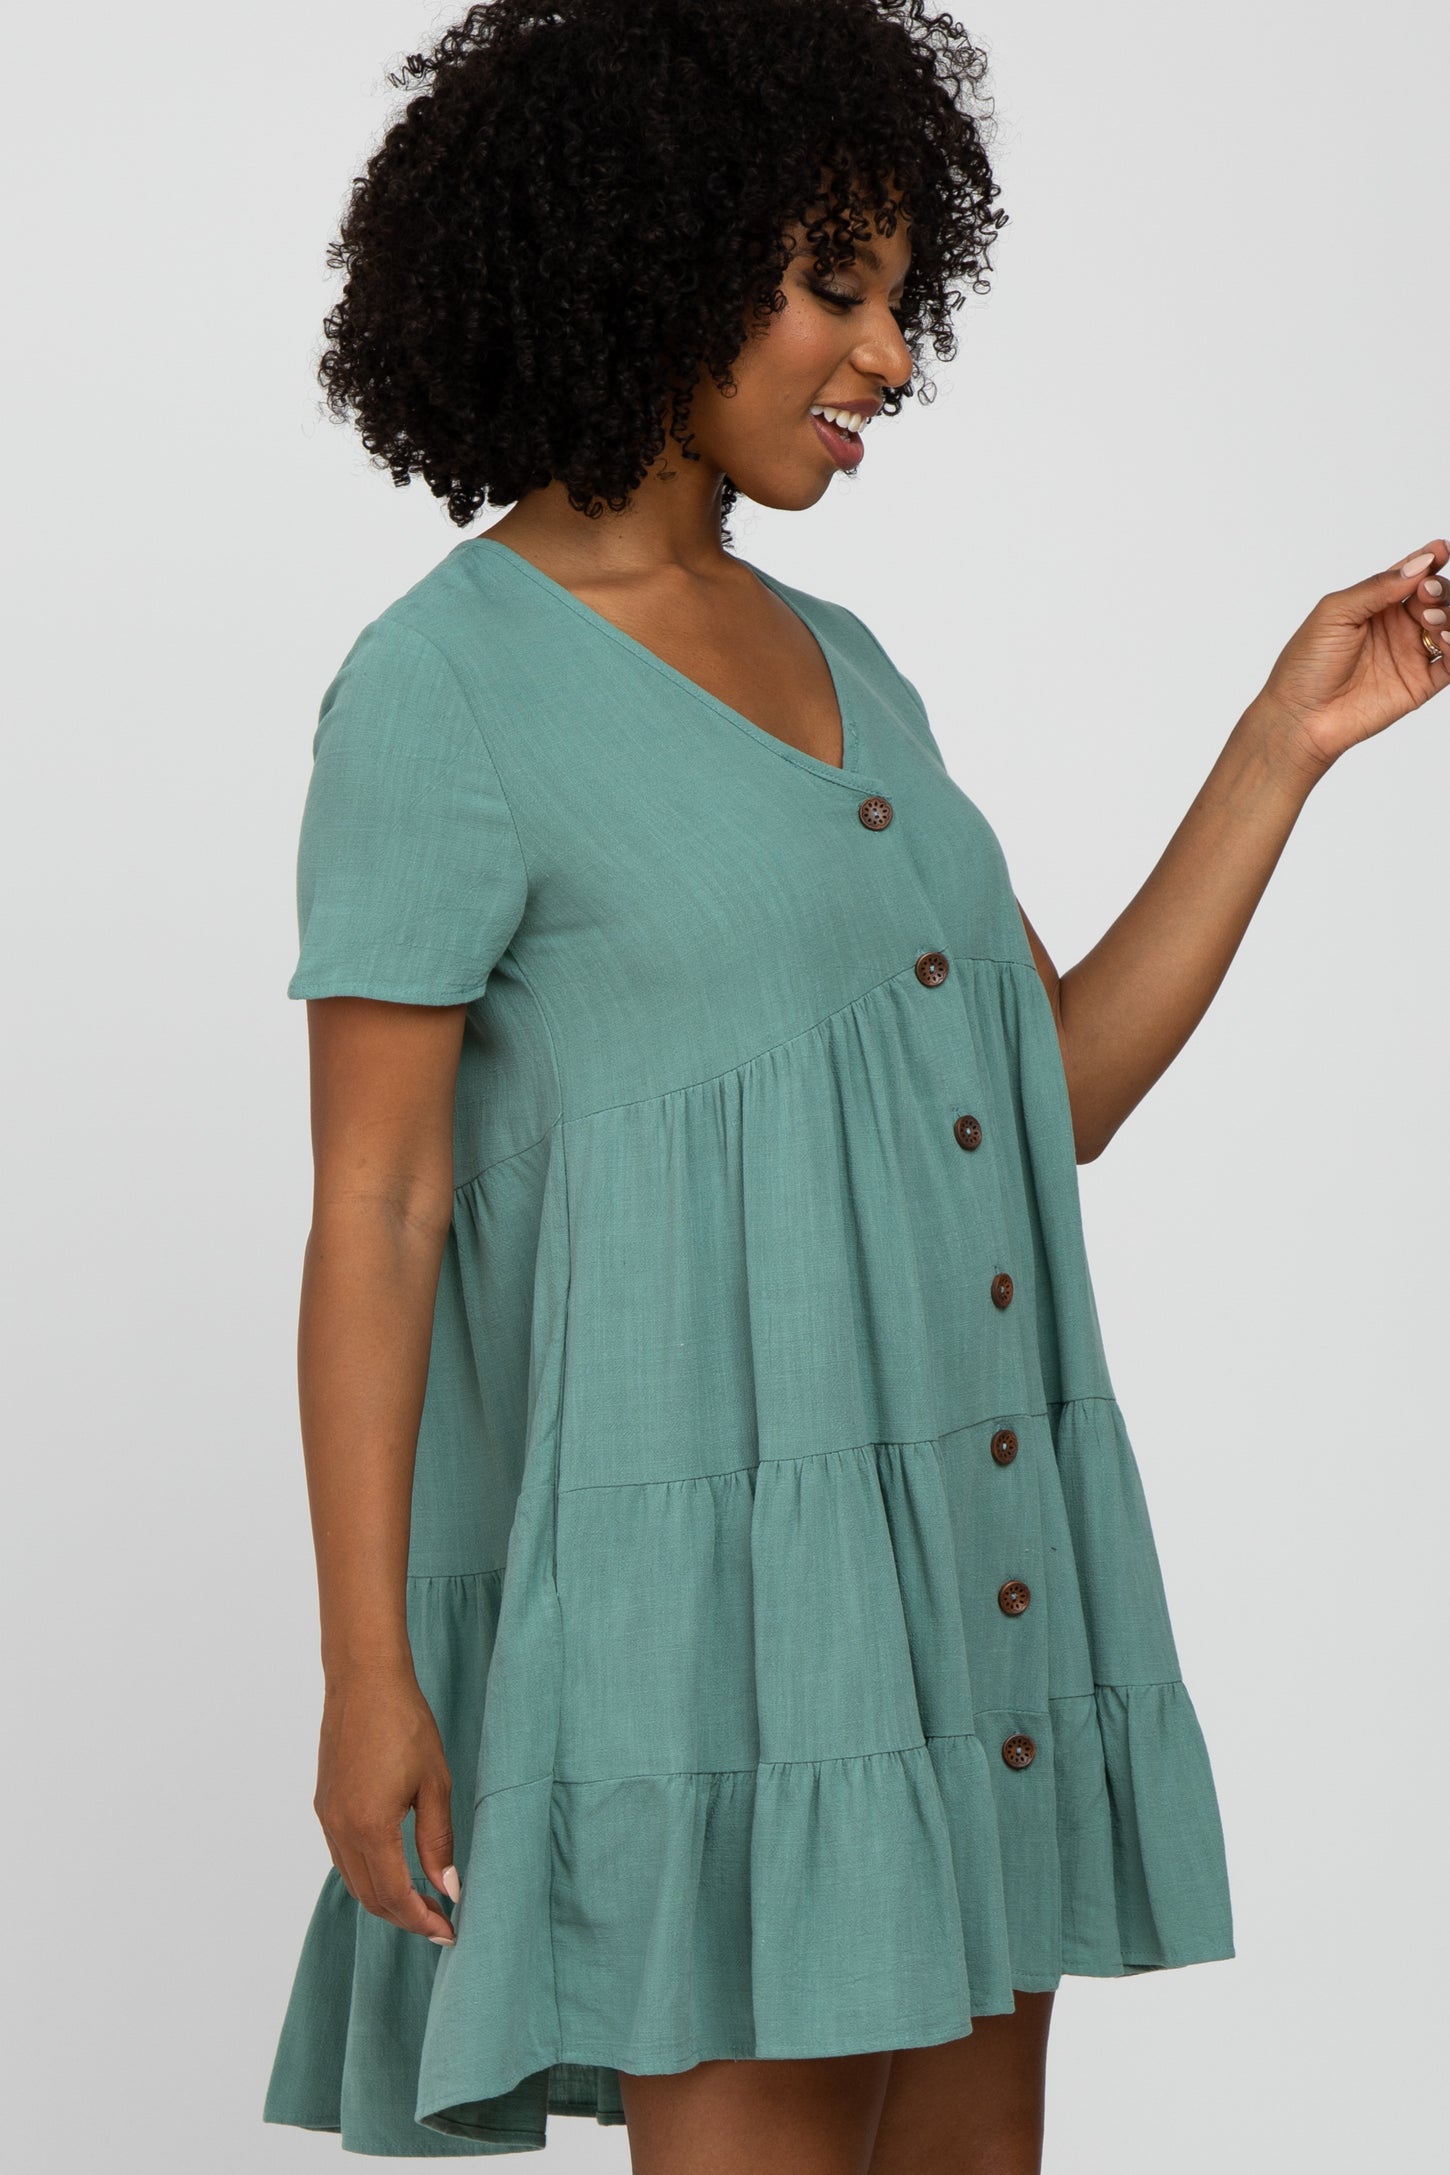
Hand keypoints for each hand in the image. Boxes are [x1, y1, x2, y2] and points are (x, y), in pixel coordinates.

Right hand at [313, 1664, 459, 1944]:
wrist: (364, 1679)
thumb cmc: (405, 1723)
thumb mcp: (435, 1783)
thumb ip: (438, 1841)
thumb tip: (447, 1889)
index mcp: (369, 1828)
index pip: (395, 1896)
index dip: (422, 1921)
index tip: (449, 1931)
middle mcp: (340, 1830)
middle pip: (370, 1897)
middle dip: (405, 1918)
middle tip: (440, 1923)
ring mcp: (327, 1818)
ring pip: (353, 1880)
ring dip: (385, 1900)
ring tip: (421, 1902)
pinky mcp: (324, 1804)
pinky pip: (342, 1858)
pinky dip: (367, 1876)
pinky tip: (392, 1869)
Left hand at [1251, 539, 1447, 779]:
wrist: (1299, 716)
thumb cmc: (1306, 665)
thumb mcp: (1335, 614)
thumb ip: (1376, 588)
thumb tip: (1418, 566)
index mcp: (1374, 605)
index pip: (1411, 576)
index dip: (1428, 561)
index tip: (1439, 550)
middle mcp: (1396, 627)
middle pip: (1436, 597)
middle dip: (1438, 587)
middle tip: (1427, 591)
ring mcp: (1409, 654)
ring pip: (1448, 624)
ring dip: (1447, 614)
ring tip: (1428, 617)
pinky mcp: (1419, 684)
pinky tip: (1445, 638)